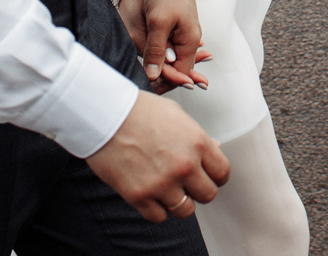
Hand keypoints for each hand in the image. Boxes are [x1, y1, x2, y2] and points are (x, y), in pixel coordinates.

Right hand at [86, 92, 229, 222]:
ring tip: (167, 187)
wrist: (105, 114)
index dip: (216, 176)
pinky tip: (151, 193)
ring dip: (178, 201)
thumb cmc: (139, 110)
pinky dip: (156, 208)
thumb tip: (214, 150)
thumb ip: (197, 137)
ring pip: (185, 210)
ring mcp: (162, 183)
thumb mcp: (177, 115)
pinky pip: (159, 217)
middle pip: (207, 195)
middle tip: (186, 182)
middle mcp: (184, 165)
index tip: (208, 176)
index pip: (222, 173)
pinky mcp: (140, 196)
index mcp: (197, 142)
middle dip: (198, 189)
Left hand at [137, 0, 207, 91]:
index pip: (181, 72)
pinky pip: (166, 46)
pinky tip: (148, 56)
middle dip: (162, 75)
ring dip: (158, 64)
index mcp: (190, 40)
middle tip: (145, 83)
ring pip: (170, 57)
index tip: (148, 87)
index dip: (166, 82)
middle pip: (176, 66)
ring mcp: (181, 31)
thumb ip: (156, 50)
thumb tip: (153, 75)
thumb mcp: (158, 23)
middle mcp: (188, 38)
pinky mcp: (172, 24)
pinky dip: (157, 52)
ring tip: (145, 73)